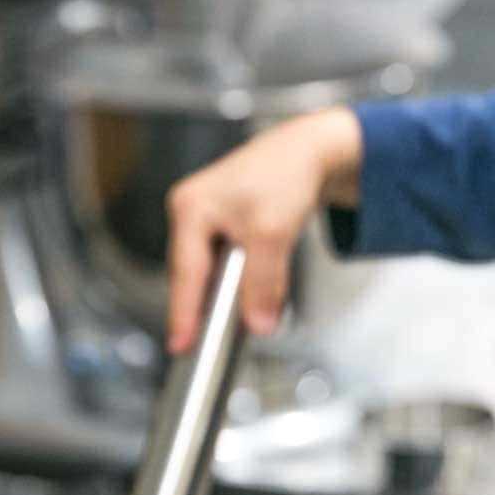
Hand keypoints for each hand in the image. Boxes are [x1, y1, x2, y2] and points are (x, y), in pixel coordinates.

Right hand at [165, 107, 361, 351]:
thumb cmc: (286, 175)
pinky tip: (249, 293)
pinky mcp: (228, 219)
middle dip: (205, 306)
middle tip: (204, 345)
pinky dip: (238, 279)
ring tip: (230, 322)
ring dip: (225, 292)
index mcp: (191, 208)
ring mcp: (208, 214)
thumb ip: (263, 282)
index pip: (185, 273)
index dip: (183, 312)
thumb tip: (257, 324)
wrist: (313, 149)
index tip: (180, 345)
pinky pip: (227, 260)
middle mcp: (192, 209)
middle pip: (194, 273)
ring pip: (212, 268)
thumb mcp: (273, 233)